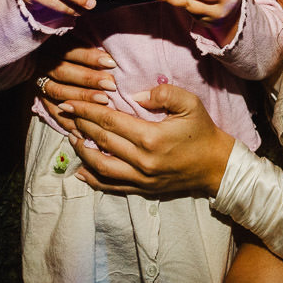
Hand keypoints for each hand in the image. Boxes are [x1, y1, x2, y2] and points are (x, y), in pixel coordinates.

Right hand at [35, 42, 118, 132]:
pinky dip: (66, 120)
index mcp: (51, 45)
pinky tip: (83, 126)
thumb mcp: (76, 42)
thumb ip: (90, 49)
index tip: (111, 63)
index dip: (90, 56)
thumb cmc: (72, 52)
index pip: (70, 50)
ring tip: (103, 102)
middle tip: (110, 85)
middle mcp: (42, 63)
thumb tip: (113, 58)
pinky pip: (51, 110)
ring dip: (81, 97)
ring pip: (57, 91)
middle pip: (63, 71)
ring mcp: (38, 81)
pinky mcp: (38, 97)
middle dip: (88, 79)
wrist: (45, 61)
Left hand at [62, 83, 236, 197]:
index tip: (71, 103)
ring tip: (71, 137)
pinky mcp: (143, 189)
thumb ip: (163, 93)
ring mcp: (141, 178)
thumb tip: (135, 95)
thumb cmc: (203, 131)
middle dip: (80, 126)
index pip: (109, 121)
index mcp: (151, 137)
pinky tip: (81, 170)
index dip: (87, 111)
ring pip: (101, 167)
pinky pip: (112, 186)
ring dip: (82, 152)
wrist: (217, 166)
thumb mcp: (190, 103)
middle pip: (101, 141)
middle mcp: (142, 161)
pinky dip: (94, 179)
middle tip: (65, 113)